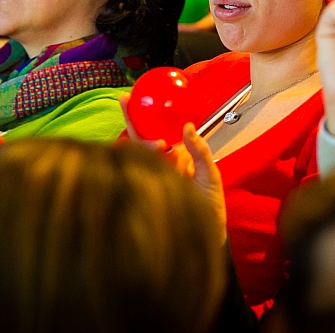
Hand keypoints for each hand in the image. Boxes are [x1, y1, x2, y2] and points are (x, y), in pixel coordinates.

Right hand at [119, 95, 226, 238]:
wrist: (204, 236)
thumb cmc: (208, 207)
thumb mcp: (210, 175)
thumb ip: (200, 151)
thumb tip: (188, 126)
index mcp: (172, 158)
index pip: (153, 132)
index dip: (143, 115)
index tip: (134, 97)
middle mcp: (157, 166)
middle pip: (137, 139)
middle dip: (131, 120)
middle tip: (125, 101)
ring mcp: (149, 178)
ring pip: (136, 154)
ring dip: (146, 144)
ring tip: (163, 146)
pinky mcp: (143, 191)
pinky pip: (136, 172)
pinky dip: (145, 161)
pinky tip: (158, 158)